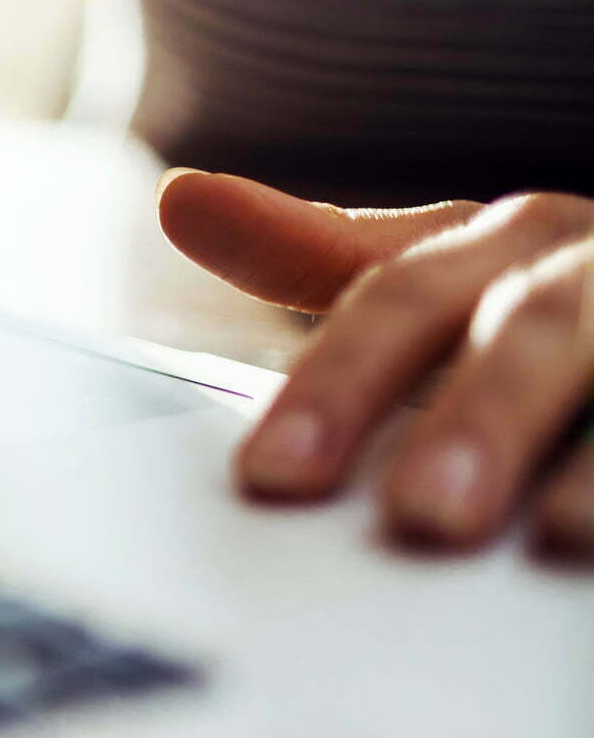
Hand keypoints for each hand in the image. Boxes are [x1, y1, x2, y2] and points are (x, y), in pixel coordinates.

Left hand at [158, 170, 593, 558]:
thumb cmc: (563, 298)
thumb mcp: (451, 270)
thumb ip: (319, 250)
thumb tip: (181, 200)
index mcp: (513, 241)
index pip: (404, 297)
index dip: (339, 384)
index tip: (272, 477)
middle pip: (532, 330)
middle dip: (481, 417)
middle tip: (422, 516)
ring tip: (559, 537)